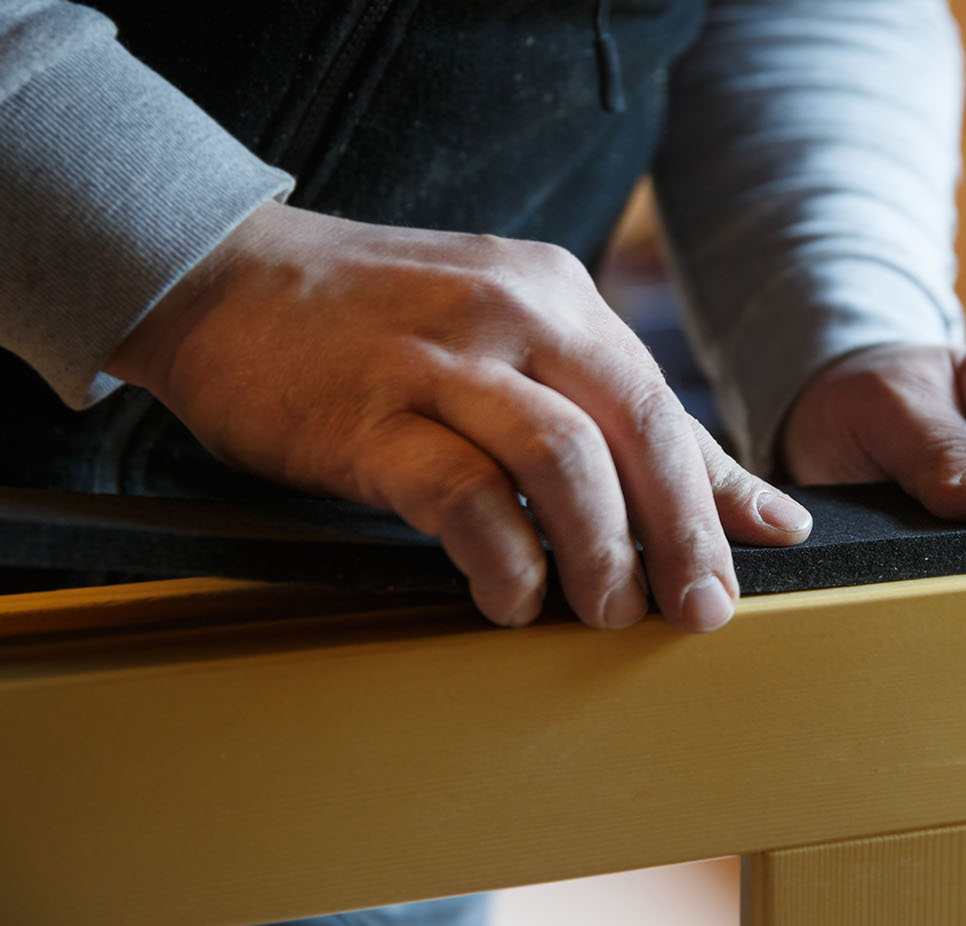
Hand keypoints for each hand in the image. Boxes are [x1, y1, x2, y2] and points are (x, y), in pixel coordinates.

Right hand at [109, 202, 812, 630]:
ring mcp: (438, 359)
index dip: (713, 492)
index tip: (747, 560)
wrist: (219, 275)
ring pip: (565, 459)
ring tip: (604, 611)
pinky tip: (511, 598)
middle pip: (636, 427)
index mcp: (555, 294)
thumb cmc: (372, 319)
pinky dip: (504, 559)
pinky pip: (464, 495)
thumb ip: (610, 410)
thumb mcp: (503, 334)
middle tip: (696, 609)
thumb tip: (745, 503)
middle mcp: (511, 312)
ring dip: (600, 552)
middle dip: (682, 532)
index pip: (661, 402)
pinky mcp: (367, 415)